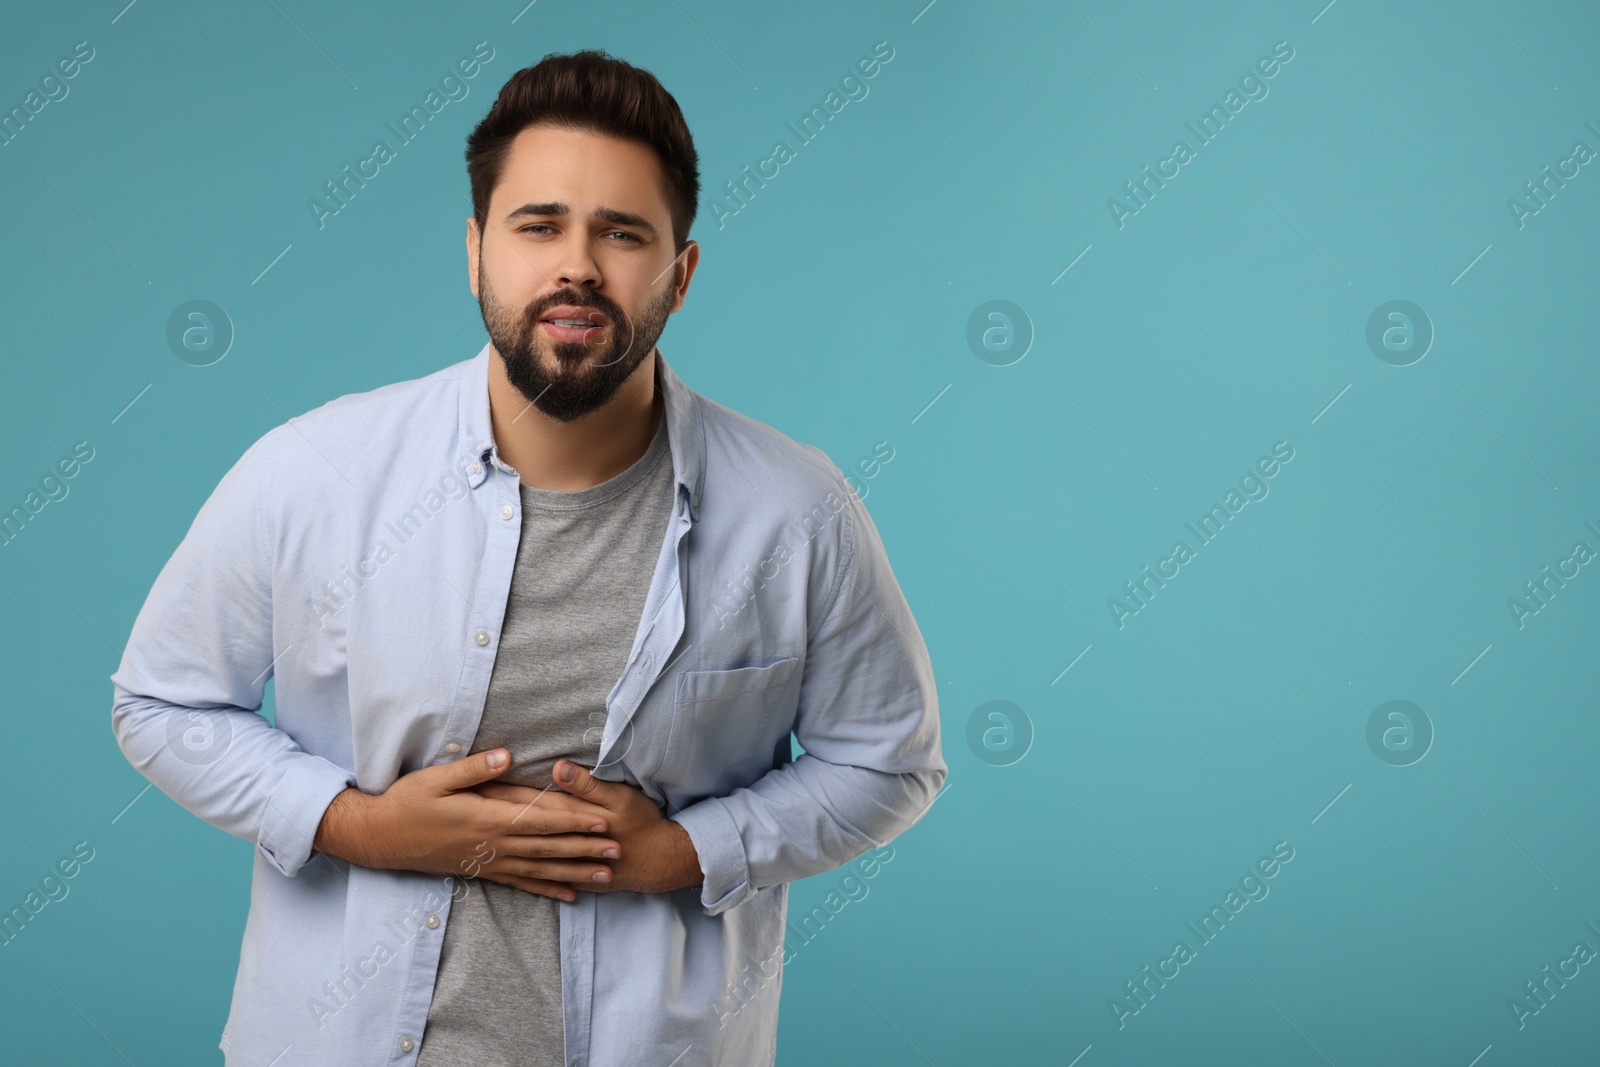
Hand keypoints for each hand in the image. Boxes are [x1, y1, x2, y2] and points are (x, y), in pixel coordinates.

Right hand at [312, 748, 623, 902]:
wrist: (381, 838)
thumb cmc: (407, 802)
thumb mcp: (436, 778)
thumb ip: (473, 769)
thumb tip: (506, 756)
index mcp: (486, 818)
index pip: (539, 820)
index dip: (573, 820)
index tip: (602, 820)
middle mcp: (492, 844)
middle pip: (548, 847)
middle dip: (585, 848)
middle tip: (618, 850)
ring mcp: (488, 861)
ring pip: (541, 869)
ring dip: (575, 872)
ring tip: (606, 876)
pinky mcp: (481, 872)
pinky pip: (521, 883)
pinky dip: (547, 889)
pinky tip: (569, 895)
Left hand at [477, 759, 702, 894]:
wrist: (664, 860)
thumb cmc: (645, 824)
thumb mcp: (621, 798)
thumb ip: (586, 785)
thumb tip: (558, 768)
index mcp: (568, 819)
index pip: (524, 803)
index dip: (499, 791)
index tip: (473, 783)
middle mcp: (556, 843)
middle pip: (516, 828)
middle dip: (489, 818)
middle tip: (458, 809)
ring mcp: (560, 861)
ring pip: (518, 852)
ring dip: (497, 843)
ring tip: (468, 840)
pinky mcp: (566, 873)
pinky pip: (534, 877)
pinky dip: (514, 870)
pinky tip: (494, 865)